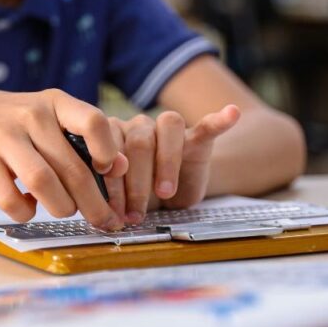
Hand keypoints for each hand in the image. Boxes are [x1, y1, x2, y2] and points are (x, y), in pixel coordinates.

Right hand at [0, 86, 129, 229]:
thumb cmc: (11, 122)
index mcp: (55, 102)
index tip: (108, 172)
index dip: (108, 152)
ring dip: (61, 208)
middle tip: (103, 221)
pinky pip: (10, 199)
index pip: (94, 121)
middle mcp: (32, 115)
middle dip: (94, 203)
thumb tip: (122, 167)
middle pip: (73, 166)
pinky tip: (27, 207)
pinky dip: (25, 212)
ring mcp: (4, 136)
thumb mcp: (46, 117)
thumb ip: (82, 138)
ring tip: (63, 211)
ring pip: (44, 183)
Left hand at [104, 104, 240, 223]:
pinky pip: (207, 125)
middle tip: (136, 212)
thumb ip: (108, 193)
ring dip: (167, 164)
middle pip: (138, 141)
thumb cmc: (139, 195)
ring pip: (167, 129)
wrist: (173, 194)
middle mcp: (139, 126)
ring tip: (166, 192)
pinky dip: (219, 119)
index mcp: (114, 136)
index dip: (112, 179)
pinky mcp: (197, 138)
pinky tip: (231, 114)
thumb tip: (96, 206)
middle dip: (136, 181)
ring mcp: (168, 130)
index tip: (115, 209)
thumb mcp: (120, 197)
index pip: (111, 147)